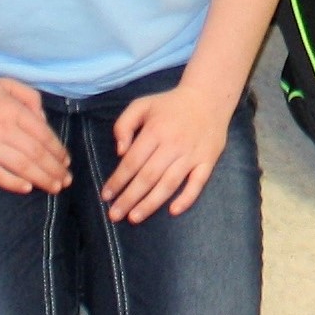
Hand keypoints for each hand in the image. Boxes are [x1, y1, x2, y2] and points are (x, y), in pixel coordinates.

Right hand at [0, 75, 70, 194]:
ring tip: (54, 187)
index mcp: (14, 111)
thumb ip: (30, 99)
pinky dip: (12, 182)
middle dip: (54, 169)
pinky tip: (26, 188)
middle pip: (35, 153)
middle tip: (66, 181)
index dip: (58, 150)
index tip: (67, 162)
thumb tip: (43, 122)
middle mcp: (4, 130)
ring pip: (20, 166)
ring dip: (40, 178)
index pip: (43, 135)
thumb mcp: (7, 84)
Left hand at [104, 73, 237, 221]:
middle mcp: (173, 144)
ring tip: (134, 218)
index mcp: (155, 130)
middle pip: (148, 177)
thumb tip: (120, 152)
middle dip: (129, 198)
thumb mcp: (142, 105)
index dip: (117, 180)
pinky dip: (186, 198)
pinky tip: (173, 211)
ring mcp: (192, 154)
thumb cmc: (170, 105)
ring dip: (150, 203)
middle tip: (115, 215)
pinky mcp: (208, 160)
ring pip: (169, 184)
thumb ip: (124, 124)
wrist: (209, 97)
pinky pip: (198, 183)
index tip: (106, 195)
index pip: (132, 161)